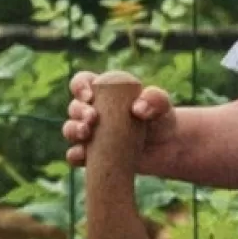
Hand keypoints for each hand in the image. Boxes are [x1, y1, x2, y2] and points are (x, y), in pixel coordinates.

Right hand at [62, 72, 178, 167]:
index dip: (80, 86)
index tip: (90, 96)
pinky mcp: (92, 156)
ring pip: (70, 129)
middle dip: (79, 112)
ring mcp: (90, 134)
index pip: (82, 82)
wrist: (167, 147)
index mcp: (103, 92)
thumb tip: (138, 109)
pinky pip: (76, 156)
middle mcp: (92, 111)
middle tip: (93, 118)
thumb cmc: (161, 118)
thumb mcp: (162, 105)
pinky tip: (82, 156)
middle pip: (74, 107)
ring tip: (86, 134)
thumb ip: (155, 99)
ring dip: (73, 131)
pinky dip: (75, 156)